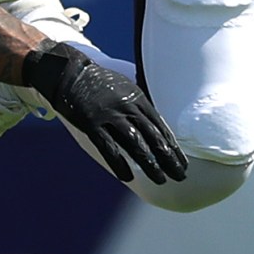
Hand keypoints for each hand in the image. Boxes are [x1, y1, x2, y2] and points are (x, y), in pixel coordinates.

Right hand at [20, 45, 190, 185]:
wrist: (70, 73)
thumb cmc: (99, 83)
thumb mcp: (125, 88)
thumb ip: (139, 107)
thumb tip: (155, 125)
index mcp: (138, 98)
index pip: (161, 126)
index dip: (173, 146)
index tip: (182, 162)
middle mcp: (127, 107)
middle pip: (154, 137)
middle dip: (169, 158)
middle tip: (180, 175)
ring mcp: (110, 116)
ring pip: (136, 144)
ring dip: (150, 164)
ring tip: (161, 179)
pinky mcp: (92, 124)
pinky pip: (109, 148)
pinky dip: (119, 164)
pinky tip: (128, 177)